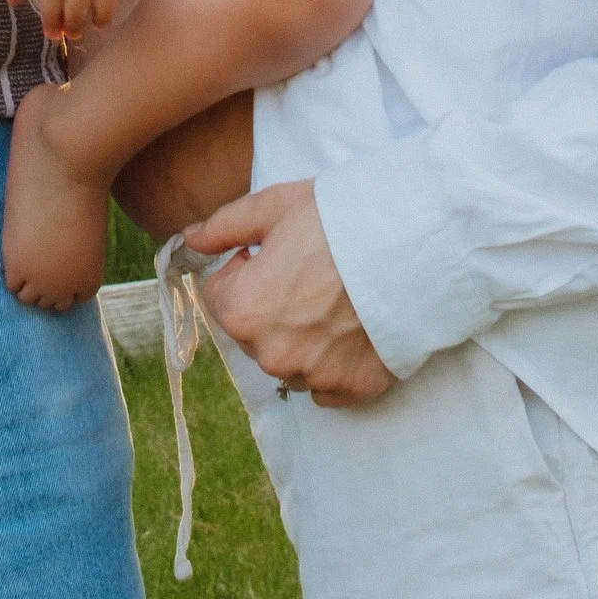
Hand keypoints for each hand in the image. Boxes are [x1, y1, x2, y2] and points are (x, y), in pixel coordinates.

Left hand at [189, 181, 394, 406]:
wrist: (409, 246)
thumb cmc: (336, 220)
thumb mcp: (271, 208)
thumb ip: (223, 227)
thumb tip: (189, 238)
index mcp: (243, 312)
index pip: (218, 296)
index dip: (243, 270)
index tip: (272, 254)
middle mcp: (272, 356)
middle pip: (253, 332)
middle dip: (269, 305)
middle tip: (308, 273)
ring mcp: (314, 378)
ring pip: (289, 360)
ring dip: (301, 336)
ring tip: (335, 298)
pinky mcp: (352, 390)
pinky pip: (327, 386)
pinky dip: (334, 362)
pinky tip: (353, 328)